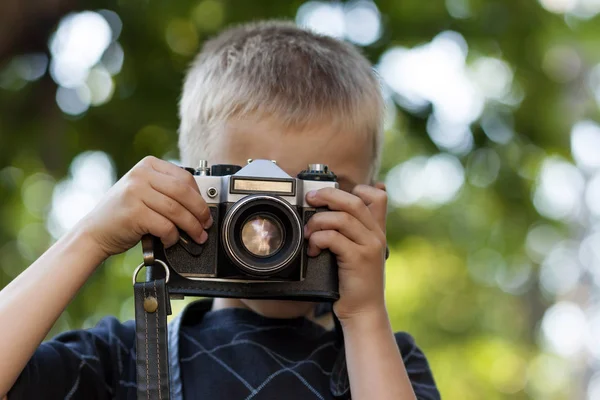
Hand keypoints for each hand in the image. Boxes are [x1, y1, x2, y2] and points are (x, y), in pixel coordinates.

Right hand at [78, 156, 212, 259]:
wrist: (94, 232)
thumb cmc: (123, 214)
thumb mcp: (144, 191)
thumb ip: (167, 191)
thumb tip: (200, 205)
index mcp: (148, 165)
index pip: (185, 177)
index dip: (199, 196)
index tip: (205, 210)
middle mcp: (141, 175)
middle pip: (184, 193)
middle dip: (200, 212)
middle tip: (206, 225)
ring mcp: (136, 192)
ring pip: (177, 210)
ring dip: (192, 227)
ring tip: (196, 237)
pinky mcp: (134, 213)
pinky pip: (165, 226)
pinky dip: (173, 236)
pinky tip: (171, 240)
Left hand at [304, 183, 387, 321]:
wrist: (363, 311)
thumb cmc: (354, 283)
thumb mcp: (358, 254)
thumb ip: (349, 234)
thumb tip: (324, 215)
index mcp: (377, 231)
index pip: (378, 197)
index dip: (358, 189)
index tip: (334, 196)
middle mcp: (376, 235)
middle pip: (354, 201)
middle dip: (328, 195)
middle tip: (310, 199)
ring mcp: (369, 246)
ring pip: (342, 218)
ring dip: (318, 221)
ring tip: (308, 233)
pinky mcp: (358, 259)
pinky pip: (334, 238)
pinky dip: (318, 239)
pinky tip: (313, 249)